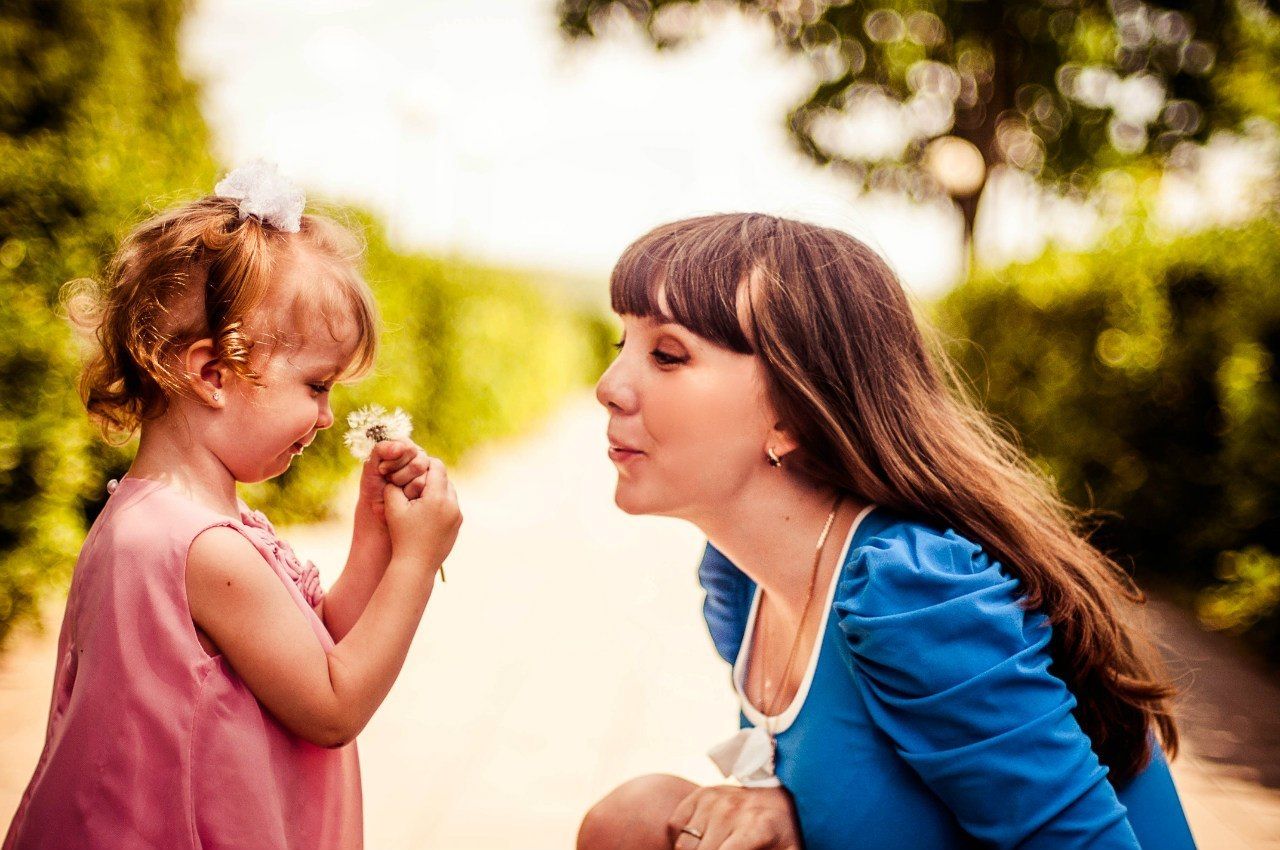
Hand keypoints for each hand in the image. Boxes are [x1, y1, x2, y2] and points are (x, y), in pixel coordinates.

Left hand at [358, 440, 432, 521]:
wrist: (380, 510)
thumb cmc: (374, 486)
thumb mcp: (371, 466)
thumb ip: (381, 450)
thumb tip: (400, 447)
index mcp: (404, 446)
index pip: (407, 446)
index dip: (394, 460)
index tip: (382, 470)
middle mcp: (418, 456)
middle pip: (419, 462)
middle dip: (399, 475)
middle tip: (389, 481)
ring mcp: (427, 472)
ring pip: (423, 477)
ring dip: (404, 485)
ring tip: (396, 489)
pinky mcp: (432, 486)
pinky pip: (426, 488)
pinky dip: (410, 494)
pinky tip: (405, 497)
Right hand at [382, 454, 460, 576]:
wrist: (416, 565)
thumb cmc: (401, 536)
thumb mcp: (392, 508)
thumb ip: (393, 485)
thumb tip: (394, 471)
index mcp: (437, 497)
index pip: (437, 466)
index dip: (424, 463)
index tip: (413, 466)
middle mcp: (452, 504)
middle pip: (445, 478)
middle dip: (431, 477)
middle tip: (416, 479)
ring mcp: (457, 515)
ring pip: (450, 491)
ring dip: (437, 490)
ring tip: (421, 495)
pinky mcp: (458, 524)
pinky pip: (452, 505)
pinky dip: (441, 503)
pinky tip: (427, 509)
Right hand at [668, 786, 801, 849]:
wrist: (779, 799)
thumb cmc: (783, 837)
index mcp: (757, 828)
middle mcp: (731, 809)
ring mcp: (713, 799)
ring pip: (684, 846)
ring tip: (714, 849)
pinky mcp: (699, 794)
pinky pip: (676, 826)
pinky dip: (681, 840)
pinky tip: (701, 842)